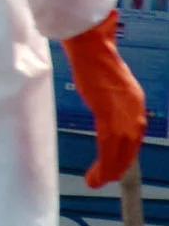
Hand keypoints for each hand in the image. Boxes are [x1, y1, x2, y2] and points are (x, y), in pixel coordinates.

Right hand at [63, 12, 145, 187]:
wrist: (90, 44)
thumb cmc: (92, 55)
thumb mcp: (104, 80)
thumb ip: (108, 93)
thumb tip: (103, 97)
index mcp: (134, 100)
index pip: (134, 134)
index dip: (125, 152)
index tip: (116, 164)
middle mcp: (135, 108)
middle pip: (130, 145)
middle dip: (119, 165)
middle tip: (105, 180)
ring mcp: (124, 111)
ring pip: (121, 150)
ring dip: (110, 169)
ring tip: (99, 181)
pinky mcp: (109, 113)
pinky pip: (109, 146)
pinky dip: (105, 163)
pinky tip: (99, 173)